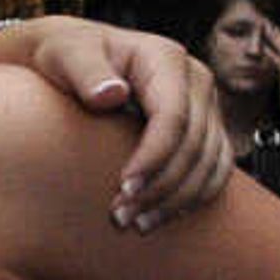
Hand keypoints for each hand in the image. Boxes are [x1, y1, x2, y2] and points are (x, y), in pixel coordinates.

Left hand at [16, 16, 233, 227]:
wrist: (74, 57)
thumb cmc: (66, 54)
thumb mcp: (65, 55)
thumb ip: (84, 71)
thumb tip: (113, 94)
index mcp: (166, 59)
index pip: (173, 116)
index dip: (154, 156)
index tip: (123, 187)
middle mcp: (195, 81)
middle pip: (195, 145)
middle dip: (161, 186)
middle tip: (121, 216)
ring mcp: (205, 105)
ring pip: (211, 163)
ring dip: (179, 200)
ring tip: (138, 225)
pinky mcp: (205, 128)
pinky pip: (213, 169)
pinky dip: (193, 197)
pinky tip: (162, 217)